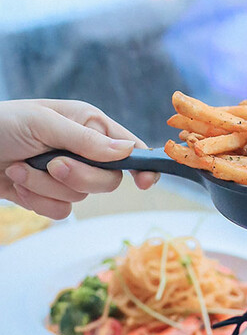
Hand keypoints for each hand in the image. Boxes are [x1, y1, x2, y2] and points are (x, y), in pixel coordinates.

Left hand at [0, 99, 157, 218]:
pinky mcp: (46, 195)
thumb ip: (87, 140)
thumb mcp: (46, 123)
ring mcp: (65, 175)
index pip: (128, 147)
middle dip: (78, 176)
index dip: (142, 164)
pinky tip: (16, 181)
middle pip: (107, 180)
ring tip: (20, 167)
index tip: (145, 182)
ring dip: (45, 186)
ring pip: (79, 197)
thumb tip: (128, 151)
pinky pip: (58, 211)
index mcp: (90, 124)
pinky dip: (35, 200)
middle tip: (52, 164)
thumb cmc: (4, 123)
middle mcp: (83, 150)